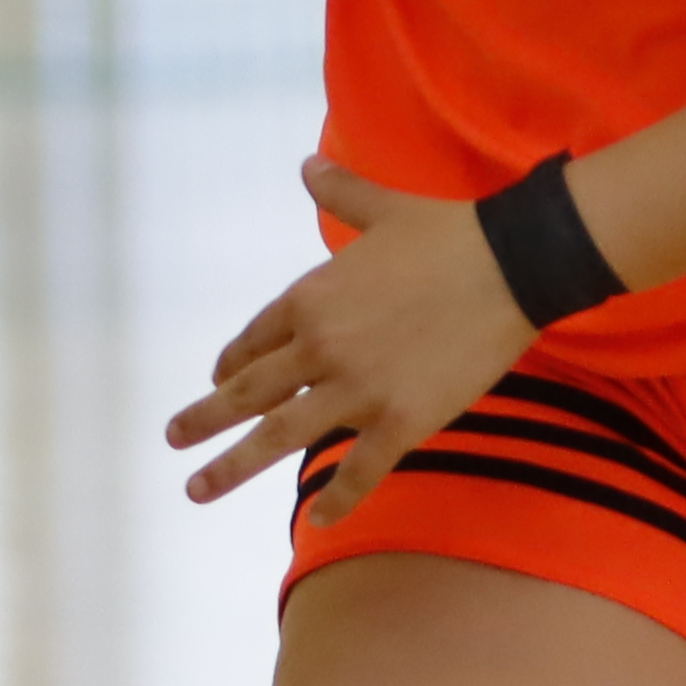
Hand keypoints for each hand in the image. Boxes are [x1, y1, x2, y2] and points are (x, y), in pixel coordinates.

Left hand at [164, 159, 544, 512]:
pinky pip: (361, 469)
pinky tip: (319, 521)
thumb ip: (339, 193)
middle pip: (248, 392)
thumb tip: (309, 164)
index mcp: (309, 299)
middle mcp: (320, 347)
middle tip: (173, 439)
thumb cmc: (448, 231)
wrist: (512, 263)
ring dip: (233, 465)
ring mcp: (358, 389)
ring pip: (281, 436)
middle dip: (204, 418)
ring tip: (197, 488)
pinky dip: (339, 498)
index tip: (217, 382)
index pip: (254, 342)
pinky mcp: (402, 421)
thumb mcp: (382, 208)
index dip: (230, 366)